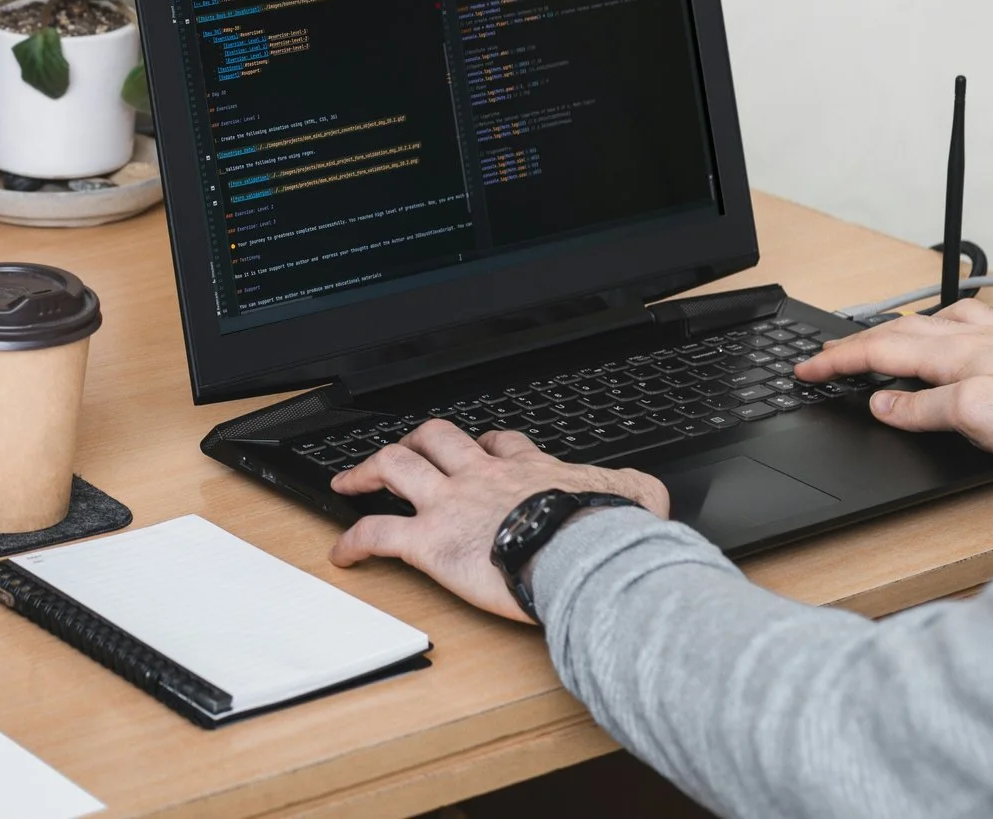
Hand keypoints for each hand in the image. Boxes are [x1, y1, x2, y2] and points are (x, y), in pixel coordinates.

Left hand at [326, 420, 669, 622]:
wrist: (584, 554)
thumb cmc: (606, 533)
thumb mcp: (634, 497)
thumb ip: (635, 492)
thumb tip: (650, 500)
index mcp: (527, 470)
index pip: (498, 444)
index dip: (482, 444)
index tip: (477, 448)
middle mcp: (481, 477)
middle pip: (434, 438)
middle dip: (412, 443)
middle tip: (397, 454)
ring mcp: (450, 504)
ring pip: (395, 467)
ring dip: (367, 472)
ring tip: (348, 483)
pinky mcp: (430, 541)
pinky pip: (377, 534)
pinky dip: (353, 542)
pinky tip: (342, 554)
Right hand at [794, 298, 992, 467]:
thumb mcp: (976, 420)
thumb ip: (923, 409)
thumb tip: (880, 404)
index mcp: (954, 353)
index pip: (879, 352)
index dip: (837, 362)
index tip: (805, 370)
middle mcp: (972, 338)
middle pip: (897, 333)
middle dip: (854, 345)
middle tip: (824, 358)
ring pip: (928, 325)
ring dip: (891, 332)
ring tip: (871, 341)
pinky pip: (963, 326)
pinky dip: (937, 328)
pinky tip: (945, 332)